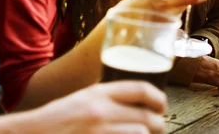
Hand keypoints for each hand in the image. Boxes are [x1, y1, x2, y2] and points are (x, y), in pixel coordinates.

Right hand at [34, 81, 166, 133]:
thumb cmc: (56, 121)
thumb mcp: (81, 100)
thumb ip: (105, 98)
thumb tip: (135, 103)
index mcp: (98, 93)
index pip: (140, 89)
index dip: (158, 98)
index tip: (162, 106)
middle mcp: (100, 111)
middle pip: (146, 117)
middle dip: (159, 125)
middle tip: (159, 128)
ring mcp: (99, 132)